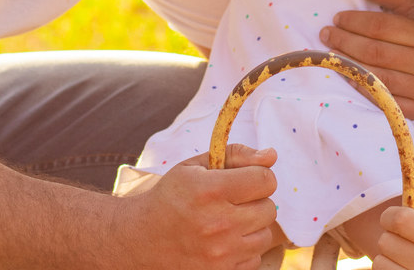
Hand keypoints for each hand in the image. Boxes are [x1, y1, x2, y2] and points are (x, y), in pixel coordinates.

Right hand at [121, 143, 277, 269]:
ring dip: (253, 226)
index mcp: (210, 190)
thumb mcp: (195, 166)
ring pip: (265, 234)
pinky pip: (255, 257)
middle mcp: (217, 223)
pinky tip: (225, 241)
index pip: (265, 180)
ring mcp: (220, 253)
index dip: (259, 176)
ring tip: (229, 221)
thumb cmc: (171, 196)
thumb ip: (235, 155)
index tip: (246, 180)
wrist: (142, 238)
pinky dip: (245, 249)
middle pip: (268, 208)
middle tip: (234, 201)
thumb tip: (272, 155)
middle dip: (255, 201)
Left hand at [319, 0, 413, 119]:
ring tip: (332, 54)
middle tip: (326, 35)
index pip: (382, 27)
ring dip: (349, 65)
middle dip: (345, 42)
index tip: (337, 18)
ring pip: (377, 77)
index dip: (355, 22)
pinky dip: (363, 89)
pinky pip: (385, 101)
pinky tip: (350, 77)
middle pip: (376, 52)